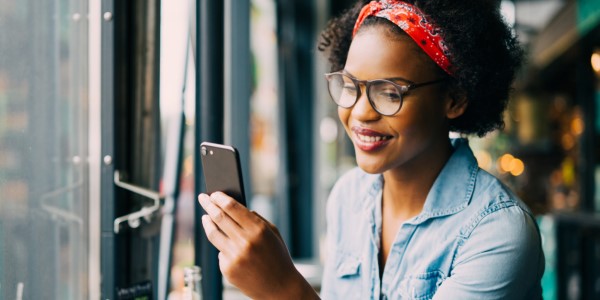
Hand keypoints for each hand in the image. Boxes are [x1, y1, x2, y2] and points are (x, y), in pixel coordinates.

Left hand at [198, 192, 317, 299]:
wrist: (280, 288)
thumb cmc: (278, 257)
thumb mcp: (273, 233)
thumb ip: (256, 219)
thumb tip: (234, 207)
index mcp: (258, 230)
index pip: (232, 207)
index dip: (220, 198)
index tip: (213, 193)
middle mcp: (244, 242)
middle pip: (219, 217)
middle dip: (208, 205)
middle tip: (203, 198)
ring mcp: (234, 257)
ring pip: (213, 234)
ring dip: (207, 222)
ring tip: (205, 217)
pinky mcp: (228, 269)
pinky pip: (221, 252)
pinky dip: (223, 247)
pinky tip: (227, 246)